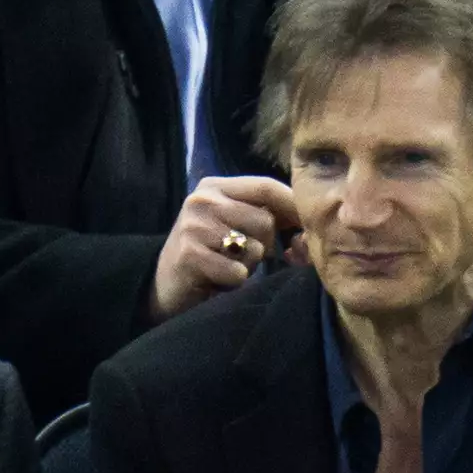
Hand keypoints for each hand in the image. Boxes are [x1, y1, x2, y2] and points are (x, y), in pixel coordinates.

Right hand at [150, 175, 298, 321]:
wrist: (165, 286)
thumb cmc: (208, 255)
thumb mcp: (232, 224)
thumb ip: (263, 212)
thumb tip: (307, 216)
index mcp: (215, 187)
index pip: (265, 187)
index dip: (292, 207)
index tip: (306, 225)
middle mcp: (202, 200)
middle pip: (265, 220)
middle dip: (266, 245)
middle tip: (245, 256)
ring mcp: (194, 226)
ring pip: (254, 247)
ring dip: (249, 265)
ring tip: (228, 266)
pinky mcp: (189, 255)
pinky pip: (237, 271)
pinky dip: (235, 282)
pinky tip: (218, 280)